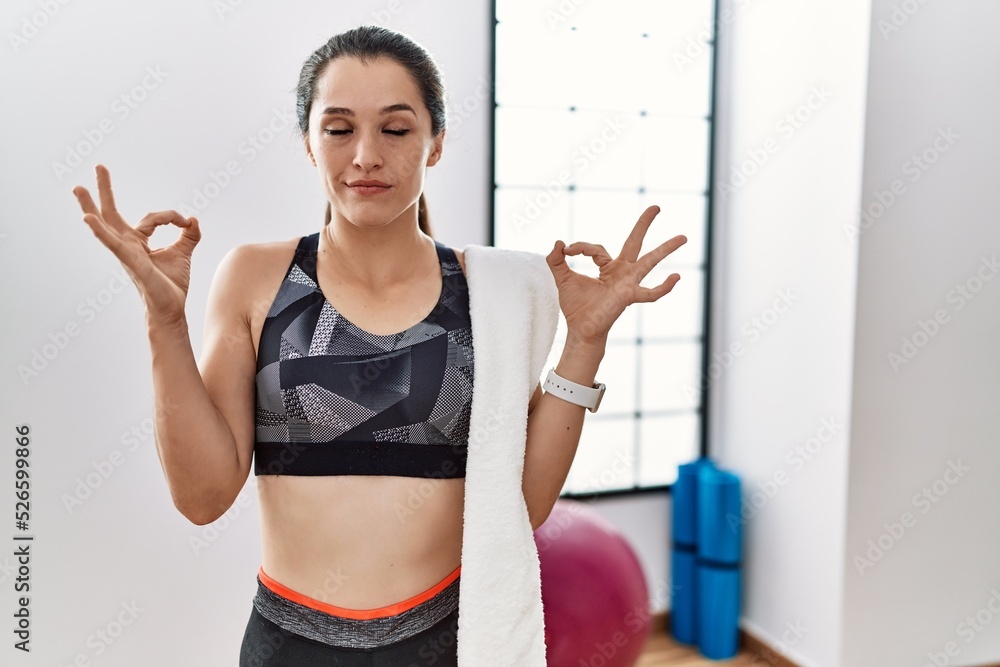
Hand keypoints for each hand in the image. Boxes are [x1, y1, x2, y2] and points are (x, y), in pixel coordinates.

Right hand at [72, 164, 201, 327]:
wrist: (171, 309)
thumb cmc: (171, 284)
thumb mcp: (183, 253)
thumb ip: (189, 235)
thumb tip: (193, 219)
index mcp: (138, 242)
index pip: (152, 218)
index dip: (171, 216)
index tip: (186, 222)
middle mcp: (127, 245)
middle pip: (112, 214)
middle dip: (105, 190)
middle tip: (99, 166)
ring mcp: (126, 254)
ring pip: (106, 226)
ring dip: (92, 206)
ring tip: (78, 188)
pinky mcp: (131, 263)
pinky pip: (113, 244)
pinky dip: (101, 231)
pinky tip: (88, 219)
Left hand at [545, 205, 686, 344]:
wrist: (579, 329)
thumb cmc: (576, 306)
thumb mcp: (562, 278)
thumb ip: (556, 260)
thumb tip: (558, 242)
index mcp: (608, 267)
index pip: (596, 248)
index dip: (580, 247)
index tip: (567, 250)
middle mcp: (622, 272)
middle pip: (635, 243)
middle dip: (644, 224)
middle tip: (656, 207)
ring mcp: (628, 283)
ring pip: (650, 262)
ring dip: (666, 249)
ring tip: (683, 237)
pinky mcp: (628, 295)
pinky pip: (650, 294)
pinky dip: (663, 288)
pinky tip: (676, 277)